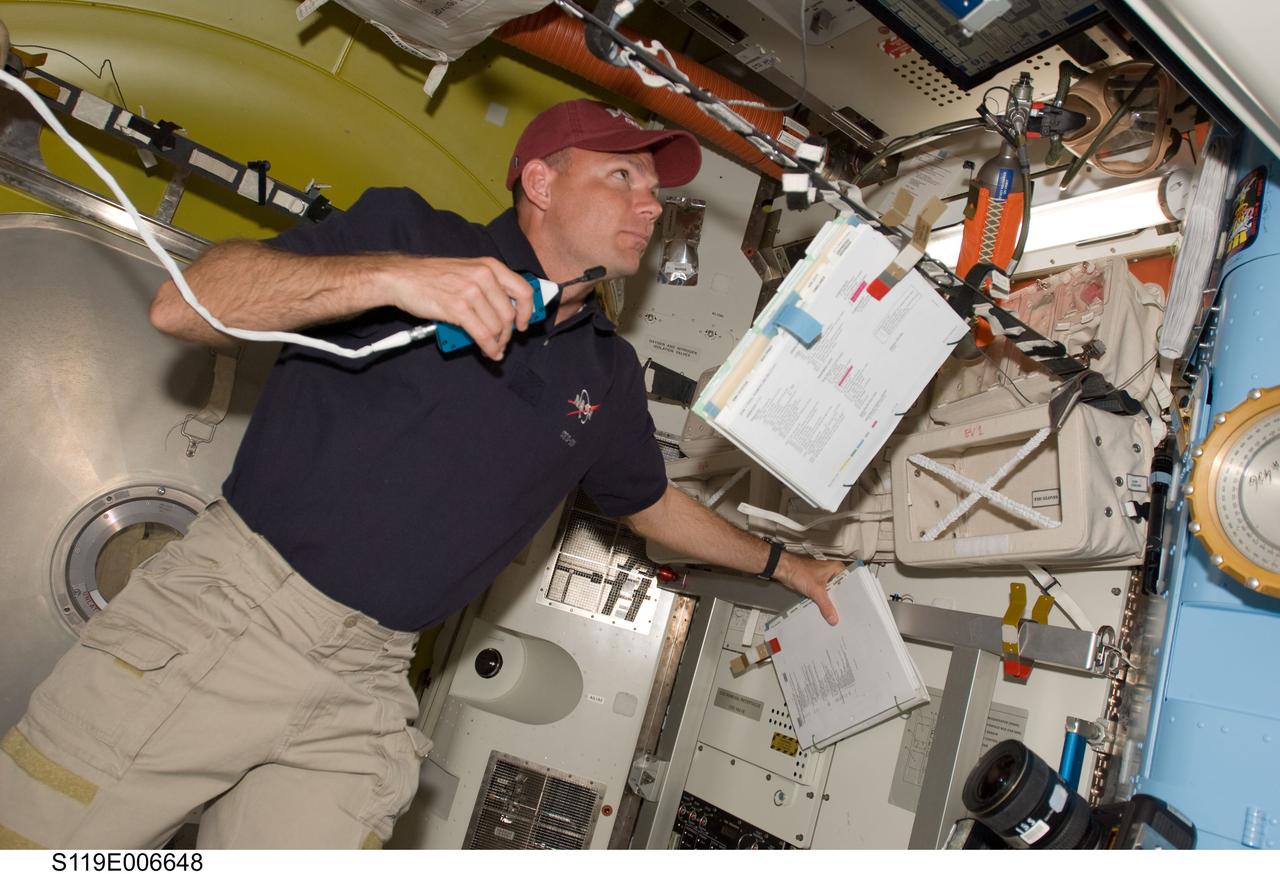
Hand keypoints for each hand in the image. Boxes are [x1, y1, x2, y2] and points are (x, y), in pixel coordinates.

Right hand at [380, 256, 534, 360]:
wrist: (402, 277)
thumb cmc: (433, 276)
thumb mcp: (467, 271)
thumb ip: (488, 286)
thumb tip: (506, 311)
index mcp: (489, 266)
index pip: (523, 290)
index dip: (527, 311)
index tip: (523, 324)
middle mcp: (484, 276)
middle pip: (509, 314)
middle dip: (508, 334)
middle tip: (503, 343)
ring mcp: (471, 292)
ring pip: (497, 327)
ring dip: (498, 343)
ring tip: (493, 349)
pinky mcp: (458, 308)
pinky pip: (483, 335)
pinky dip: (489, 347)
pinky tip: (489, 352)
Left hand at [775, 553, 843, 625]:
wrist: (784, 570)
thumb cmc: (798, 569)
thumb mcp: (816, 590)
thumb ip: (825, 605)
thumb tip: (833, 617)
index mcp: (837, 568)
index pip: (849, 584)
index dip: (850, 597)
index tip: (852, 607)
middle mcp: (832, 573)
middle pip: (840, 591)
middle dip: (839, 602)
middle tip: (843, 613)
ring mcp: (825, 580)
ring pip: (831, 594)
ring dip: (830, 603)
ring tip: (834, 613)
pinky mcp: (817, 585)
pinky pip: (824, 596)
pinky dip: (823, 603)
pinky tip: (824, 610)